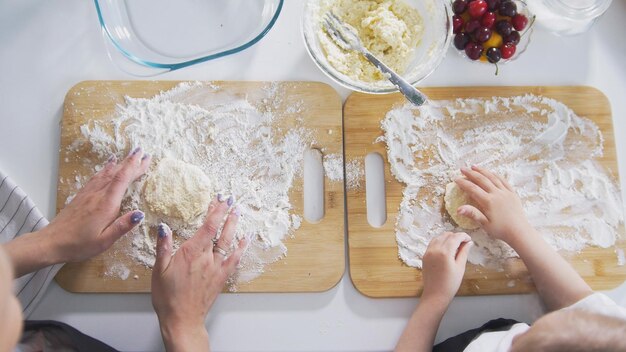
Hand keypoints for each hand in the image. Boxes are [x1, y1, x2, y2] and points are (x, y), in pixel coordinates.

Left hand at [5, 148, 150, 276]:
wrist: (51, 242)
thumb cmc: (78, 244)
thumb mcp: (104, 241)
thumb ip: (122, 226)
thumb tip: (140, 214)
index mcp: (106, 204)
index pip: (122, 180)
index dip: (134, 166)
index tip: (143, 156)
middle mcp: (97, 195)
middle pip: (117, 174)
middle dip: (131, 162)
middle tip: (143, 152)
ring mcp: (88, 194)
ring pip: (106, 174)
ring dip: (120, 164)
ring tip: (129, 155)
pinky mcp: (81, 196)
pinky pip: (96, 177)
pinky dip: (105, 169)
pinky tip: (108, 166)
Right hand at [151, 196, 246, 350]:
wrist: (182, 319)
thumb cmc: (168, 297)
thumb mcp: (158, 270)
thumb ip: (163, 246)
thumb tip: (163, 227)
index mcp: (191, 253)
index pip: (207, 226)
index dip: (216, 211)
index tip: (220, 199)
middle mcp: (207, 258)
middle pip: (219, 231)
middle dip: (226, 214)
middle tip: (232, 201)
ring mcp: (216, 267)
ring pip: (228, 242)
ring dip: (234, 226)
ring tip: (238, 213)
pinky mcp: (221, 277)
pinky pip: (234, 259)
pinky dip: (241, 248)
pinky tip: (245, 239)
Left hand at [421, 232, 471, 303]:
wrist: (435, 294)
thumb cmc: (450, 284)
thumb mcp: (460, 267)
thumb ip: (464, 252)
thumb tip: (469, 242)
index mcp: (445, 252)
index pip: (455, 237)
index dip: (464, 236)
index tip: (469, 239)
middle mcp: (434, 249)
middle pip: (447, 235)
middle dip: (456, 237)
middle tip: (464, 244)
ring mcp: (428, 252)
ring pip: (439, 237)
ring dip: (448, 238)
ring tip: (456, 247)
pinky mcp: (425, 256)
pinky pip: (433, 243)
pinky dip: (440, 242)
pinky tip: (446, 249)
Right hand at [455, 165, 531, 244]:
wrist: (519, 231)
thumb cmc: (501, 230)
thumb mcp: (484, 224)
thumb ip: (472, 214)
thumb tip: (458, 209)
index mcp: (488, 201)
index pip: (473, 189)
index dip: (463, 183)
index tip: (456, 179)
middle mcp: (497, 194)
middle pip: (482, 180)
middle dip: (471, 173)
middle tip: (462, 169)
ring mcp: (505, 192)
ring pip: (492, 177)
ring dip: (482, 171)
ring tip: (474, 166)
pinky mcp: (512, 193)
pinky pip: (503, 180)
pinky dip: (495, 175)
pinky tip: (491, 173)